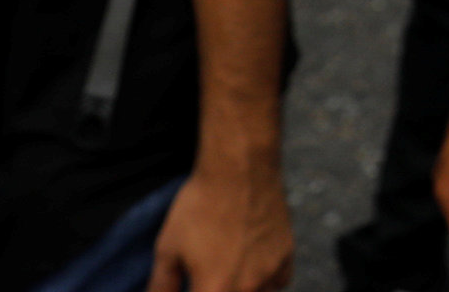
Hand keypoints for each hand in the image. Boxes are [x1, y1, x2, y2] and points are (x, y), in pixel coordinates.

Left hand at [147, 164, 294, 291]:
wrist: (240, 169)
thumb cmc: (201, 206)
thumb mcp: (168, 247)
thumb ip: (162, 284)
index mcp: (214, 290)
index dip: (194, 290)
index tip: (192, 282)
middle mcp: (246, 289)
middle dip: (216, 287)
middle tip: (207, 273)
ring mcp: (270, 273)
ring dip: (242, 289)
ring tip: (228, 271)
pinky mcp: (287, 255)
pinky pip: (277, 282)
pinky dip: (266, 281)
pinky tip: (252, 265)